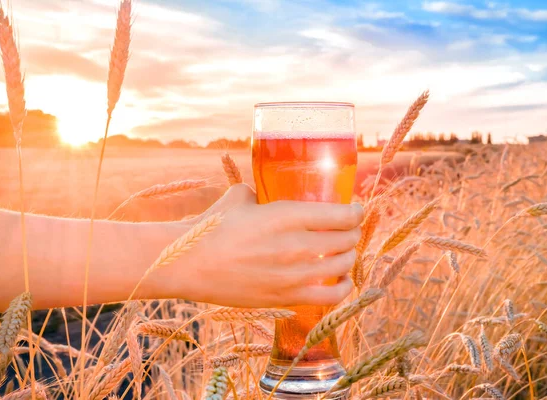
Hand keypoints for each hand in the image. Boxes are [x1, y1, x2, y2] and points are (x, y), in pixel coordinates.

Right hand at [167, 184, 362, 307]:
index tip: (357, 209)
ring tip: (345, 252)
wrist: (188, 263)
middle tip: (348, 230)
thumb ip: (261, 193)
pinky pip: (331, 296)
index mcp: (288, 216)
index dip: (357, 211)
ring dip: (349, 256)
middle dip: (353, 233)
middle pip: (349, 240)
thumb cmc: (212, 226)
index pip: (344, 215)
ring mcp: (295, 275)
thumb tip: (265, 191)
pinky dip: (343, 286)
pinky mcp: (287, 297)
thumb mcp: (240, 198)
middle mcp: (298, 245)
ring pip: (344, 266)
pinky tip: (341, 279)